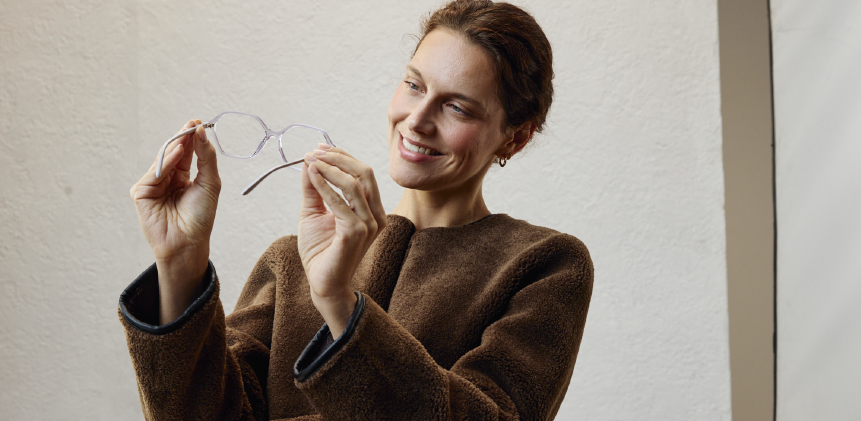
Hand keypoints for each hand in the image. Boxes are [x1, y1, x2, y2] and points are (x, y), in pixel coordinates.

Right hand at [129, 120, 221, 323]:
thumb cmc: (201, 217)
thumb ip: (206, 158)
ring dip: (175, 147)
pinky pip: (154, 172)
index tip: (197, 122)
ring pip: (162, 159)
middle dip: (182, 137)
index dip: (190, 137)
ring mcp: (153, 185)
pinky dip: (165, 162)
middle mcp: (167, 179)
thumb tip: (201, 132)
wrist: (188, 243)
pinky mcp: (141, 192)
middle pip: (173, 152)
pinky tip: (175, 153)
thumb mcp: (210, 183)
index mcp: (183, 177)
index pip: (185, 152)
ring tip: (186, 135)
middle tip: (191, 123)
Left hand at [298, 145, 386, 335]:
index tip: (319, 148)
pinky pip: (339, 202)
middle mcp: (375, 216)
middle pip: (364, 174)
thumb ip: (314, 188)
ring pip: (354, 184)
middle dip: (339, 158)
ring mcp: (369, 225)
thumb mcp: (315, 212)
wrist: (323, 282)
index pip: (363, 174)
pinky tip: (311, 176)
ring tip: (311, 161)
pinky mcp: (356, 233)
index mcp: (371, 210)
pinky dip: (324, 185)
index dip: (342, 157)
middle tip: (315, 151)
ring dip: (330, 169)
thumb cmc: (321, 250)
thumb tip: (310, 161)